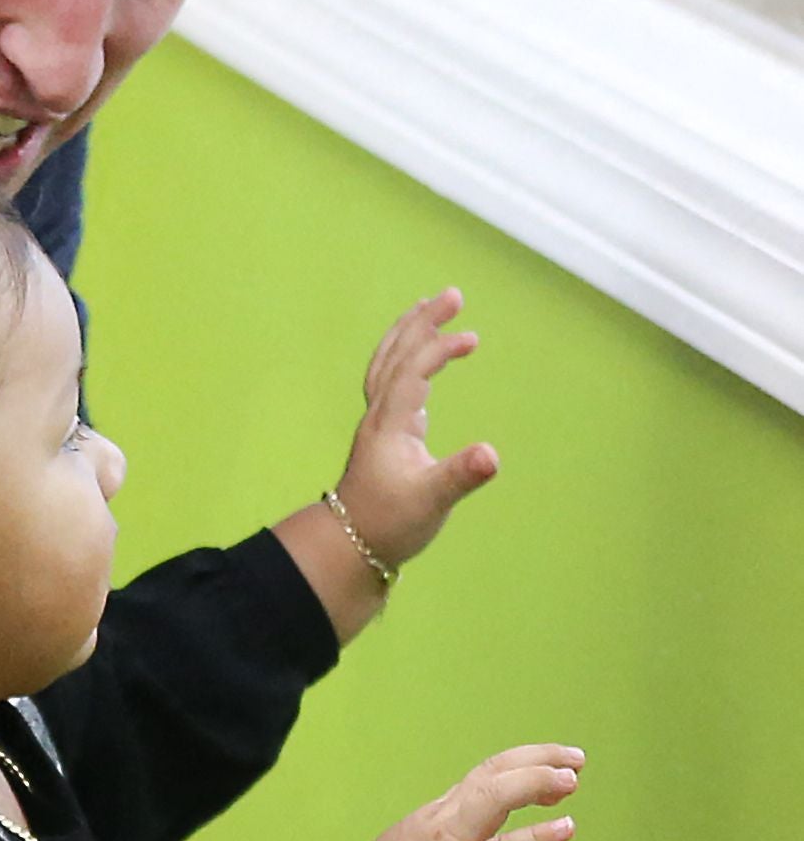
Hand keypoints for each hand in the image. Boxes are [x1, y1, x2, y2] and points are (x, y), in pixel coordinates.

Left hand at [337, 287, 499, 571]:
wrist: (349, 545)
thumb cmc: (388, 525)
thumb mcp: (431, 503)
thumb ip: (461, 476)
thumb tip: (491, 455)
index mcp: (390, 425)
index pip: (413, 372)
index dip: (439, 350)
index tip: (471, 338)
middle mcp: (379, 416)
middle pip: (396, 355)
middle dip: (422, 323)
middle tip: (452, 295)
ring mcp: (379, 423)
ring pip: (388, 364)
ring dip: (409, 333)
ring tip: (430, 307)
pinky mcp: (385, 434)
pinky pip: (392, 380)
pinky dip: (406, 359)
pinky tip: (422, 358)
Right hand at [349, 742, 583, 840]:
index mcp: (431, 821)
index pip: (481, 777)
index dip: (520, 764)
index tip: (553, 765)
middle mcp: (441, 824)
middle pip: (492, 773)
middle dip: (537, 759)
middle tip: (575, 760)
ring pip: (496, 796)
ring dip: (538, 781)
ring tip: (572, 780)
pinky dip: (539, 836)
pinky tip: (567, 827)